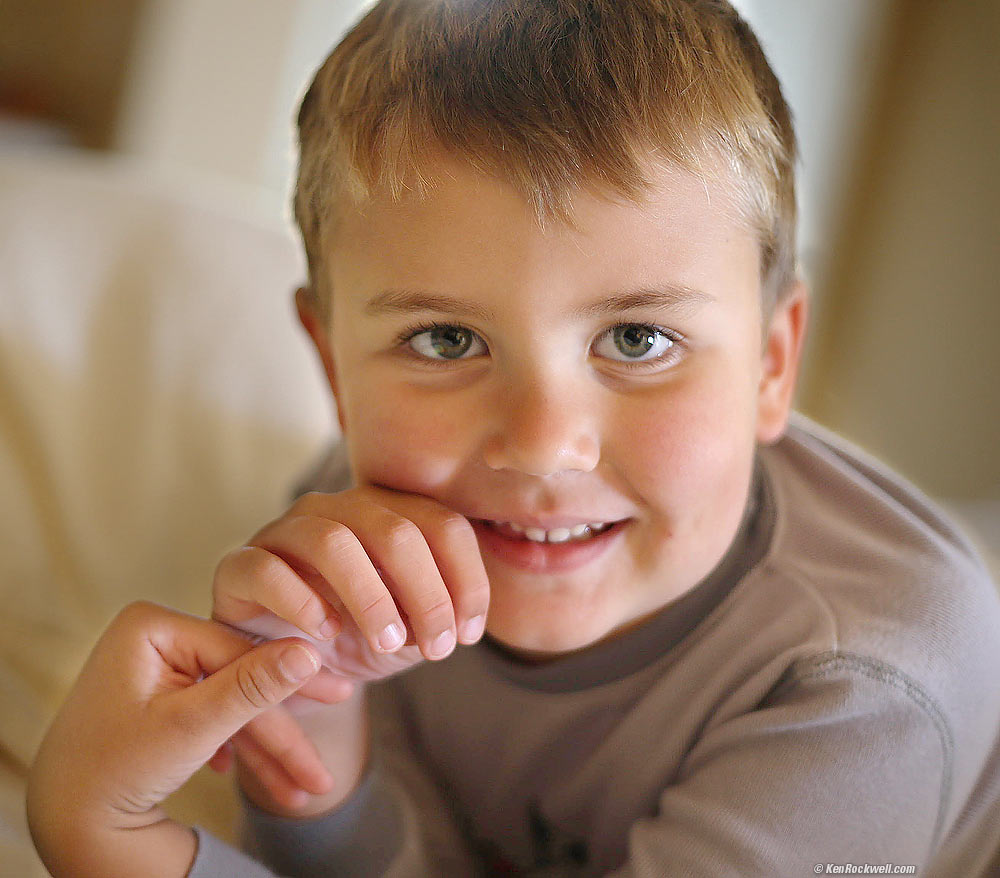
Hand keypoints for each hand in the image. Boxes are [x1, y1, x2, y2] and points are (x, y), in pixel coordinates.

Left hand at [27, 601, 325, 877]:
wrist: (65, 824)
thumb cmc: (115, 771)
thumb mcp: (194, 727)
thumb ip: (253, 686)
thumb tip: (308, 652)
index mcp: (152, 627)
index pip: (241, 649)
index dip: (292, 679)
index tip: (339, 697)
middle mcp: (155, 637)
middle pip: (241, 679)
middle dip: (284, 728)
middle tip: (330, 743)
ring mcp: (158, 667)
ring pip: (232, 703)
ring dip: (268, 750)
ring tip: (304, 789)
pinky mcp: (162, 695)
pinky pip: (214, 714)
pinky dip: (239, 748)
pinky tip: (260, 776)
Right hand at [211, 486, 490, 810]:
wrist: (291, 664)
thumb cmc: (359, 635)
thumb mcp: (413, 626)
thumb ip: (443, 612)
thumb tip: (468, 623)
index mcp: (389, 512)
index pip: (443, 525)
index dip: (466, 579)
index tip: (468, 635)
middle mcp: (339, 509)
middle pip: (396, 531)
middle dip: (426, 595)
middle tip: (434, 648)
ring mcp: (287, 530)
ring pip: (332, 541)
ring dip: (370, 598)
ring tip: (387, 643)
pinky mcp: (241, 565)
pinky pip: (268, 570)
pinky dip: (302, 604)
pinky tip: (327, 635)